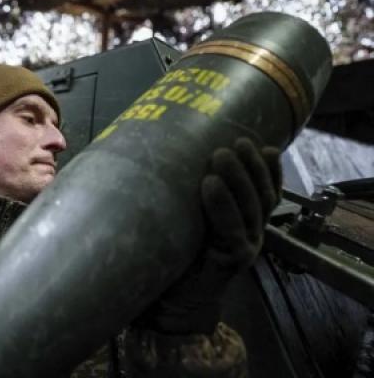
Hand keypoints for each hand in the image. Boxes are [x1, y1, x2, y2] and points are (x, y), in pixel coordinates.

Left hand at [137, 137, 282, 334]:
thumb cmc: (178, 255)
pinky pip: (232, 230)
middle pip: (261, 195)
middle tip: (236, 142)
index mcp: (246, 221)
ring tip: (221, 155)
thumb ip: (196, 194)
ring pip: (251, 208)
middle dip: (252, 166)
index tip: (265, 145)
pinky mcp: (233, 261)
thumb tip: (183, 154)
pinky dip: (222, 206)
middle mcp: (252, 232)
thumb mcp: (190, 217)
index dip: (270, 169)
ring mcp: (246, 247)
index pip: (267, 191)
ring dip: (238, 179)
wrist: (172, 301)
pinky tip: (210, 186)